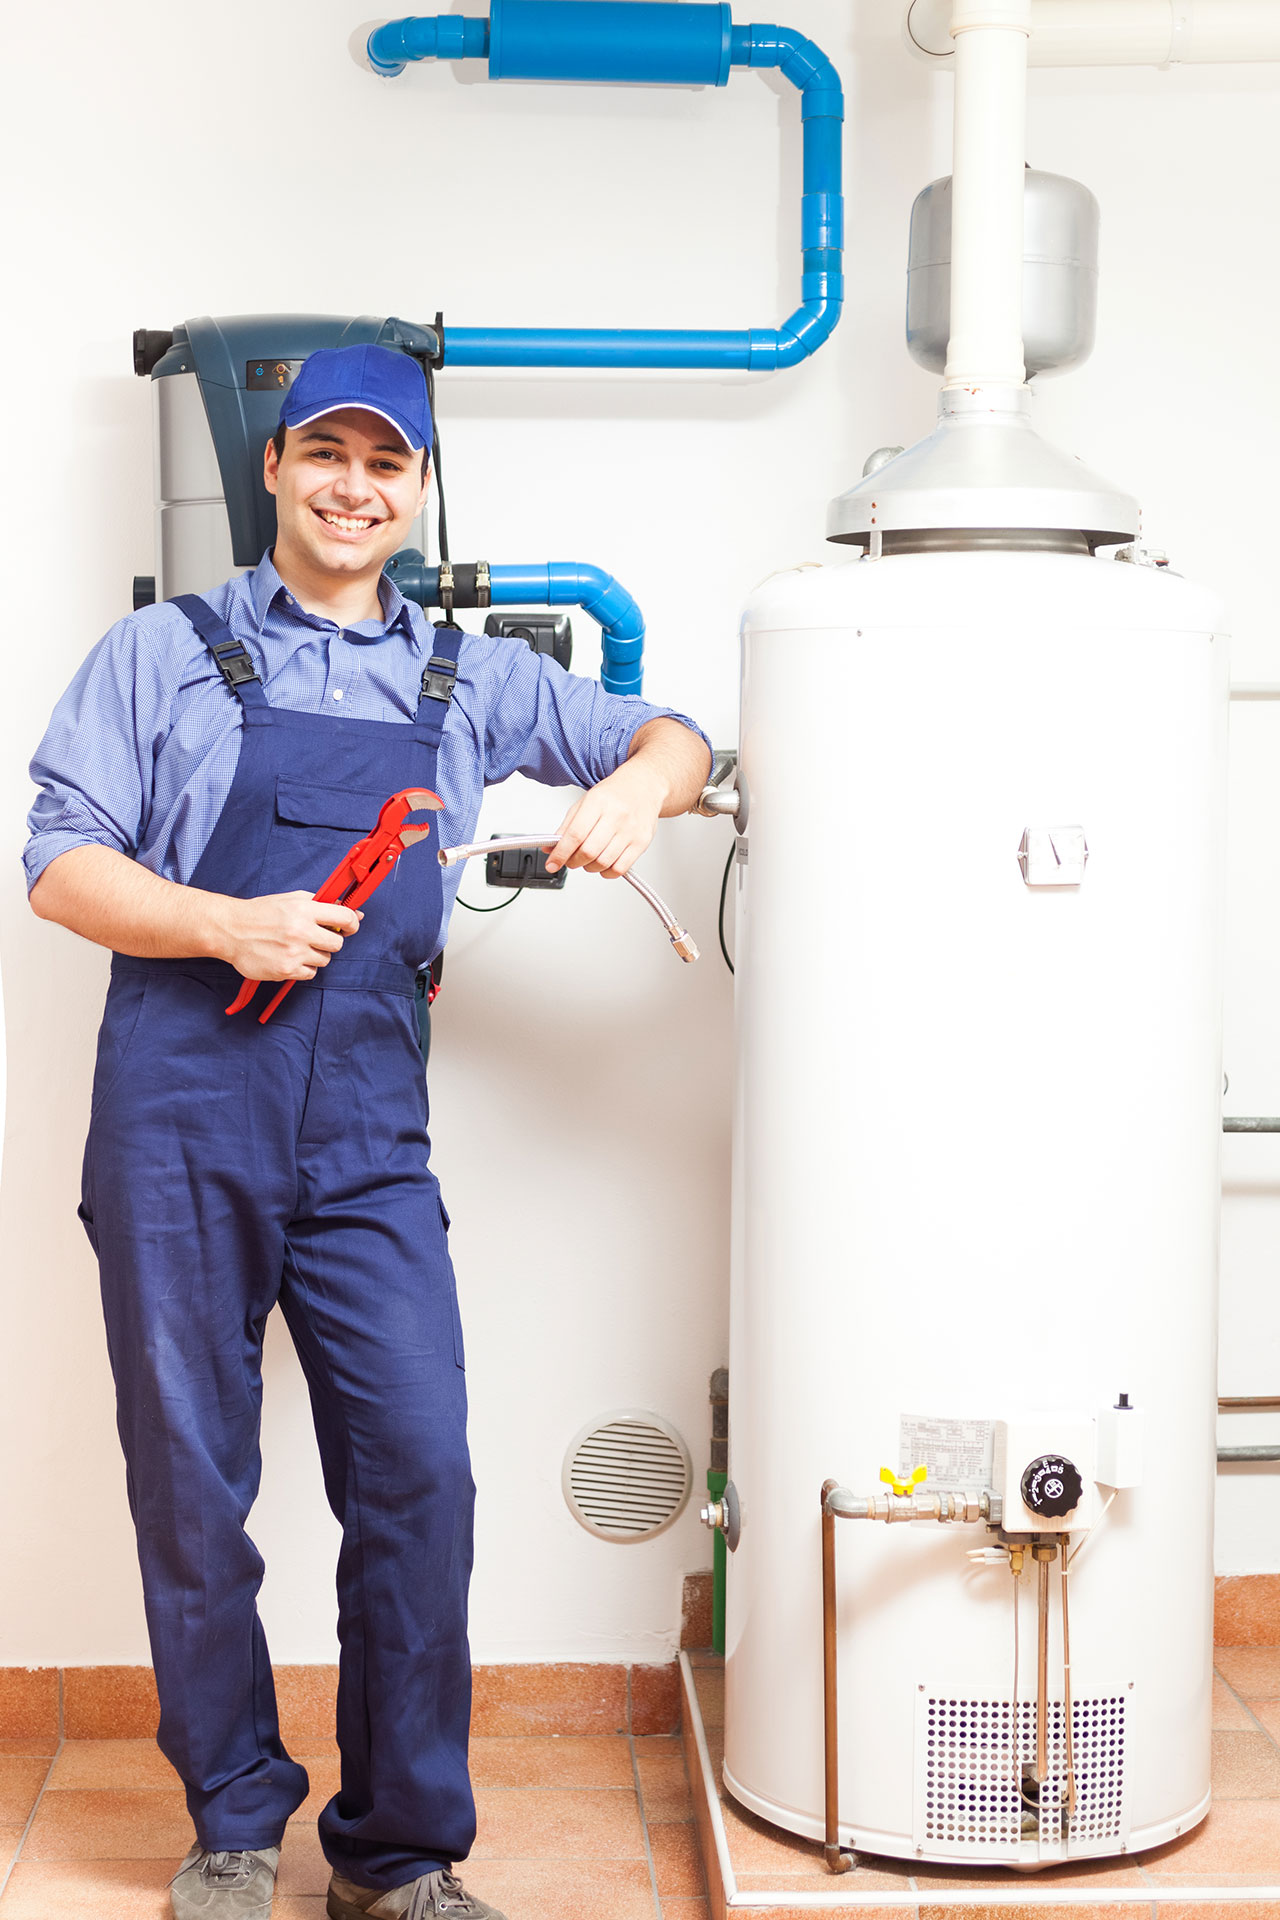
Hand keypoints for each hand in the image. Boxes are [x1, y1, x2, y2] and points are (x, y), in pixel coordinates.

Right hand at [213, 891, 362, 980]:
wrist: (231, 930)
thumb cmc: (262, 913)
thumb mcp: (292, 900)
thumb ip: (322, 904)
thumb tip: (356, 914)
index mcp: (304, 909)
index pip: (345, 917)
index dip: (352, 923)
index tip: (349, 926)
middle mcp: (301, 931)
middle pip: (338, 944)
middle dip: (329, 941)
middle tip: (315, 937)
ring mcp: (294, 952)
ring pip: (325, 960)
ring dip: (315, 955)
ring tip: (296, 947)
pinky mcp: (286, 970)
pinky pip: (310, 973)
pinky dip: (303, 967)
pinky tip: (290, 957)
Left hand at [543, 761, 667, 877]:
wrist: (644, 786)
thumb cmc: (614, 794)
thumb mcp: (585, 802)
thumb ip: (567, 826)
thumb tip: (550, 848)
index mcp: (598, 802)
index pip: (575, 834)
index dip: (561, 853)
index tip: (552, 864)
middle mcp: (616, 816)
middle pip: (589, 851)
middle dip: (573, 861)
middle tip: (570, 860)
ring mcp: (631, 830)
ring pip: (603, 862)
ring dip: (589, 867)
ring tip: (588, 859)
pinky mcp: (641, 842)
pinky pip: (620, 868)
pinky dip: (606, 872)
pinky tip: (603, 864)